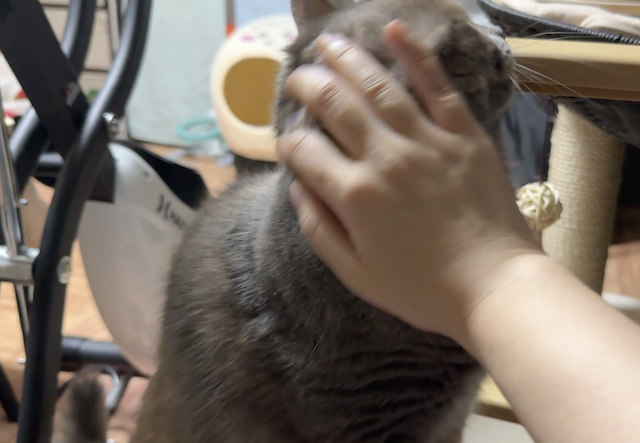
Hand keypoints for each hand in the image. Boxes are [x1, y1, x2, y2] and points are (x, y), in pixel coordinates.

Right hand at [276, 20, 540, 343]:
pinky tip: (394, 29)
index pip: (304, 150)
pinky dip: (415, 55)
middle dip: (308, 85)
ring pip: (378, 86)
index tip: (290, 143)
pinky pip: (437, 86)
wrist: (494, 286)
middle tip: (297, 77)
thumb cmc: (421, 287)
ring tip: (327, 43)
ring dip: (347, 59)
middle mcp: (385, 158)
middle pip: (335, 104)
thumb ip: (319, 229)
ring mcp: (427, 141)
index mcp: (354, 195)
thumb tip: (297, 187)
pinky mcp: (464, 135)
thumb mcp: (356, 273)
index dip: (288, 142)